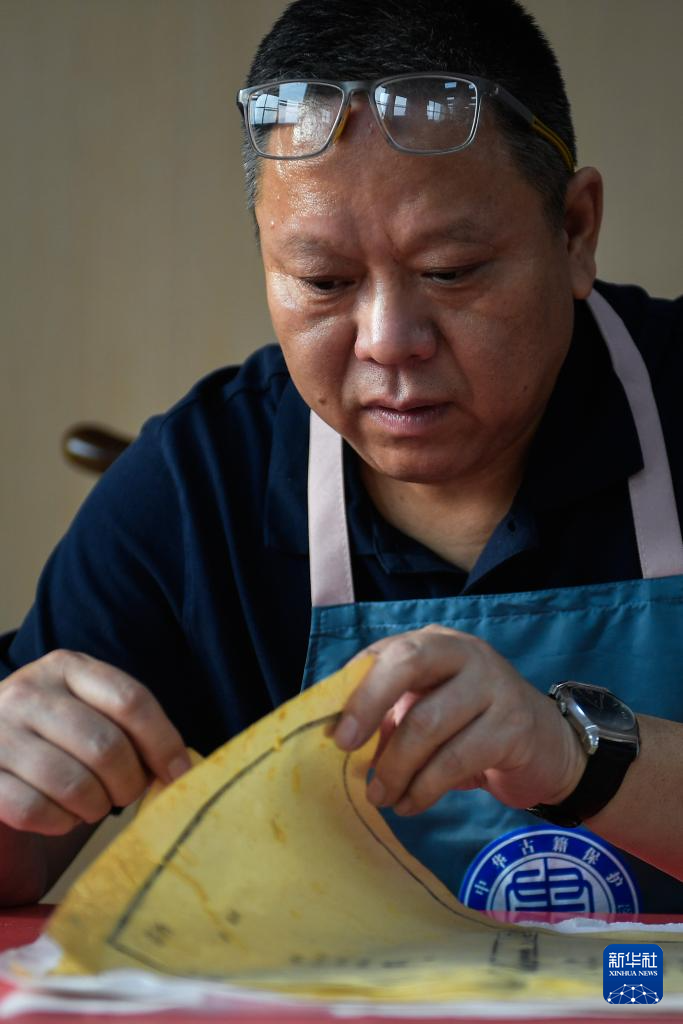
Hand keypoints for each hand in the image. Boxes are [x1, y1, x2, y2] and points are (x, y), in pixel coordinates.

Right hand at [0, 650, 189, 835]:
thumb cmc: (51, 734)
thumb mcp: (86, 708)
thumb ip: (127, 726)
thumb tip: (177, 769)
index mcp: (66, 667)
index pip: (131, 700)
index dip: (164, 742)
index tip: (179, 772)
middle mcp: (29, 692)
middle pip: (107, 746)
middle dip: (129, 782)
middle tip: (127, 793)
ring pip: (74, 783)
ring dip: (96, 806)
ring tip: (93, 804)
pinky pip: (36, 810)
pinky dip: (60, 823)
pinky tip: (62, 815)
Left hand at [333, 625, 586, 814]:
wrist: (550, 746)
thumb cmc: (473, 726)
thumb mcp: (429, 708)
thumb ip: (390, 711)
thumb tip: (340, 735)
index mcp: (437, 643)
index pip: (386, 652)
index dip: (355, 688)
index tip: (332, 731)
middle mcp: (465, 653)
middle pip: (407, 663)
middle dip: (369, 705)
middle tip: (346, 749)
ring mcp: (493, 685)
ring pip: (427, 723)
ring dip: (395, 768)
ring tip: (380, 797)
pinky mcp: (512, 727)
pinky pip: (455, 760)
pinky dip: (424, 789)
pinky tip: (410, 804)